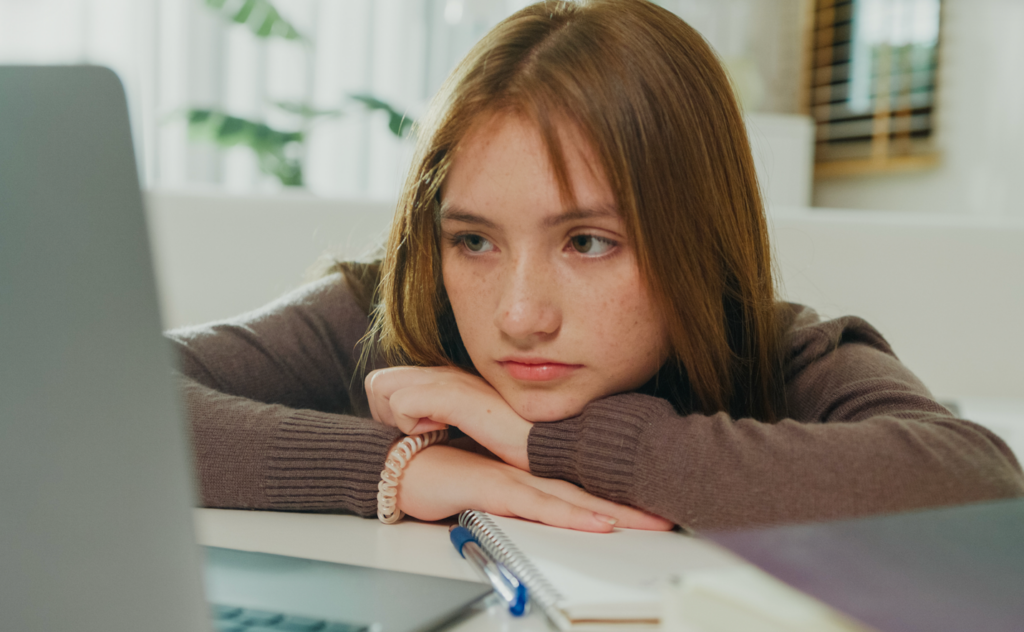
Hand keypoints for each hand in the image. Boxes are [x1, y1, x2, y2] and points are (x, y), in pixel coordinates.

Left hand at [366, 366, 530, 469]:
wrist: (548, 441)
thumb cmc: (514, 438)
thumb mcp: (472, 423)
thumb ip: (446, 417)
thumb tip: (420, 430)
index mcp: (446, 378)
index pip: (386, 382)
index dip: (389, 412)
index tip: (415, 434)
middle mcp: (444, 373)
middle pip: (377, 382)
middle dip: (384, 414)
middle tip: (415, 436)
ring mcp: (449, 382)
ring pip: (381, 388)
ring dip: (395, 419)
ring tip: (427, 435)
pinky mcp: (455, 397)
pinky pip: (403, 403)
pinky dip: (410, 424)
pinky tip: (439, 434)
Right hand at [397, 445, 673, 531]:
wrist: (394, 461)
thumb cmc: (434, 466)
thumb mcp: (485, 480)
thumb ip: (514, 487)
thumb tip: (542, 501)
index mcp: (528, 464)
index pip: (579, 477)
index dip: (615, 487)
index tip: (648, 498)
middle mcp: (526, 466)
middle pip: (586, 487)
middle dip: (629, 503)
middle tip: (666, 514)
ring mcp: (511, 474)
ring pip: (571, 497)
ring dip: (612, 511)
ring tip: (647, 523)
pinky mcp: (491, 486)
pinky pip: (537, 505)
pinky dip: (570, 515)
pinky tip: (597, 524)